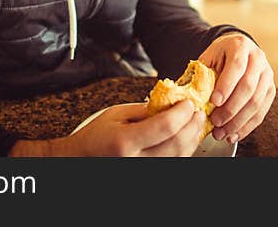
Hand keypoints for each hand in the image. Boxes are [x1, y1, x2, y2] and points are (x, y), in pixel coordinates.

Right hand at [9, 100, 206, 156]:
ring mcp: (144, 172)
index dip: (182, 114)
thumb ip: (144, 109)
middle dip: (193, 125)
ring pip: (179, 157)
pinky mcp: (148, 175)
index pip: (165, 127)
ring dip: (192, 138)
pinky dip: (184, 150)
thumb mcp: (115, 114)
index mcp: (125, 142)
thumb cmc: (95, 137)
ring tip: (195, 122)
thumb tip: (171, 103)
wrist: (80, 160)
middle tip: (197, 111)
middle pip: (177, 145)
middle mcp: (137, 162)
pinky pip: (173, 164)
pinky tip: (186, 138)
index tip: (189, 102)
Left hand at [198, 33, 274, 143]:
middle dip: (231, 108)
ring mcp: (267, 74)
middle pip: (248, 86)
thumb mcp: (209, 57)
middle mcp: (258, 58)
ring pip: (256, 102)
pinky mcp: (270, 90)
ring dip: (238, 122)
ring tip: (222, 133)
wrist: (237, 50)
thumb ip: (203, 74)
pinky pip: (261, 111)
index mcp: (240, 45)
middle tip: (215, 122)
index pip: (236, 66)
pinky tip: (234, 134)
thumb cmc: (220, 56)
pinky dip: (247, 126)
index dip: (226, 85)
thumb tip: (193, 99)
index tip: (214, 101)